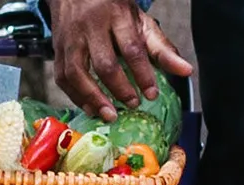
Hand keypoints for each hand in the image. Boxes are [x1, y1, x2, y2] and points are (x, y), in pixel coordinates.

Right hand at [52, 0, 192, 122]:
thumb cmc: (111, 9)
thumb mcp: (139, 21)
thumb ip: (161, 47)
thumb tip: (186, 71)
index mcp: (115, 14)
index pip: (131, 47)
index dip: (142, 74)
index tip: (151, 94)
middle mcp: (90, 25)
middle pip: (104, 64)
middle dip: (119, 88)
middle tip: (132, 104)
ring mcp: (70, 39)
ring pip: (77, 73)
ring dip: (93, 99)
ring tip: (110, 115)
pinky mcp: (57, 51)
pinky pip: (63, 79)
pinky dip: (76, 97)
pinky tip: (91, 108)